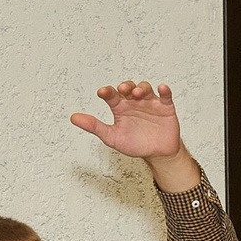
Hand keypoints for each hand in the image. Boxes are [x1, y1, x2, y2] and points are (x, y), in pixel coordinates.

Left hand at [70, 79, 186, 159]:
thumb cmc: (135, 144)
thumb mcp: (112, 137)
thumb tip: (74, 118)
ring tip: (137, 93)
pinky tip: (162, 88)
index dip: (107, 92)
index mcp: (120, 107)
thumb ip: (94, 127)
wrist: (157, 154)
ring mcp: (150, 103)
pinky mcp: (165, 107)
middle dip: (125, 86)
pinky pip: (165, 96)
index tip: (102, 92)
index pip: (112, 95)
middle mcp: (134, 102)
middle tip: (122, 90)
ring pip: (145, 88)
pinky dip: (164, 91)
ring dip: (141, 88)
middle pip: (129, 88)